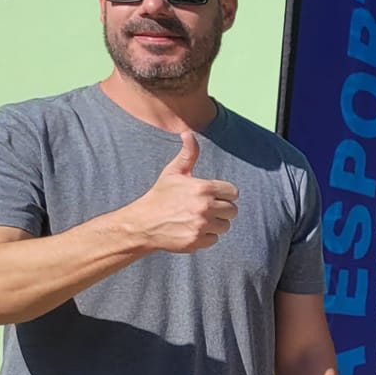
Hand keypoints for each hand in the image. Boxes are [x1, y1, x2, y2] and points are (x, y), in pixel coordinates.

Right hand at [126, 131, 236, 253]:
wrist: (142, 223)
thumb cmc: (160, 196)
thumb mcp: (173, 173)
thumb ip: (188, 154)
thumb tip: (188, 133)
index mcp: (203, 188)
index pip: (233, 192)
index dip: (224, 194)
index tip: (213, 196)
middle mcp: (204, 207)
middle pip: (232, 210)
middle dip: (222, 210)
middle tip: (205, 209)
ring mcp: (201, 225)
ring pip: (225, 226)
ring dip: (215, 224)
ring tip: (198, 219)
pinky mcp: (197, 241)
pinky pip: (214, 239)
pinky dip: (206, 237)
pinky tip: (192, 230)